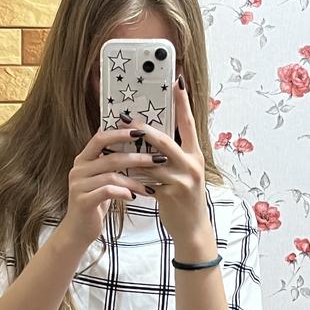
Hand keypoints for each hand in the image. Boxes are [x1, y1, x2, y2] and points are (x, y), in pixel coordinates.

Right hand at [61, 123, 164, 248]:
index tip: (141, 132)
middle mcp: (78, 169)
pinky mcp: (83, 201)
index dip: (120, 133)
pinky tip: (134, 197)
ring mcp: (78, 185)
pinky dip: (123, 193)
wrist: (78, 230)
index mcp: (83, 160)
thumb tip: (127, 139)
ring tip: (149, 186)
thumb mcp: (101, 179)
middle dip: (137, 157)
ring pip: (112, 176)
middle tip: (157, 159)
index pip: (100, 138)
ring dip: (134, 180)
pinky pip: (107, 192)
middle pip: (110, 157)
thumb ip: (108, 161)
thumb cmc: (95, 202)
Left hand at [118, 75, 212, 244]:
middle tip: (126, 118)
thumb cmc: (184, 196)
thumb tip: (149, 136)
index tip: (177, 81)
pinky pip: (146, 181)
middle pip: (164, 140)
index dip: (183, 102)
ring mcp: (182, 179)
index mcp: (195, 154)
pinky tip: (121, 174)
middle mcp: (192, 164)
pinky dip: (132, 177)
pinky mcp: (171, 194)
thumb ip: (172, 154)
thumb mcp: (184, 171)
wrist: (192, 228)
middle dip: (143, 129)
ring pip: (150, 162)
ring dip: (131, 156)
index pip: (189, 123)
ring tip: (114, 147)